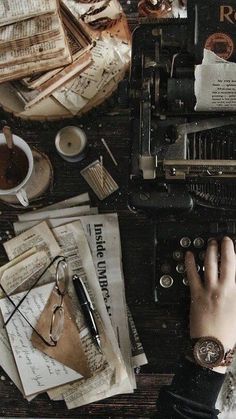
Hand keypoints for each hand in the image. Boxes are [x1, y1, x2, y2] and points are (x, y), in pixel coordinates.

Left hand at [185, 237, 235, 372]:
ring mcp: (209, 290)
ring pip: (209, 265)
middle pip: (226, 262)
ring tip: (211, 243)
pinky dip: (190, 263)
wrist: (212, 346)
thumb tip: (234, 282)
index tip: (235, 245)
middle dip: (226, 247)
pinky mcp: (195, 295)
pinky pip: (192, 275)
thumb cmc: (228, 333)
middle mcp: (224, 288)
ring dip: (211, 251)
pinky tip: (189, 255)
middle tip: (224, 239)